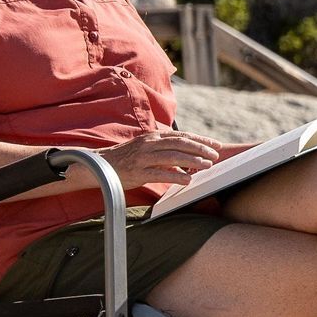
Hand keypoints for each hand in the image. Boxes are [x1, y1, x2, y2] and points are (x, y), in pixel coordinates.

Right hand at [91, 131, 221, 188]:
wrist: (101, 165)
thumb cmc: (127, 158)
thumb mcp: (146, 147)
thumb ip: (164, 148)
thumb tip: (186, 154)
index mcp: (153, 136)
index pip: (182, 136)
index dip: (200, 140)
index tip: (216, 145)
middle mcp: (150, 144)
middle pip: (180, 143)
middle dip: (200, 149)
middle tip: (216, 155)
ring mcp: (143, 157)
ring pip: (172, 156)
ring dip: (192, 161)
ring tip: (207, 166)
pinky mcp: (138, 172)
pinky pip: (160, 173)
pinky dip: (175, 176)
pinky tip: (188, 180)